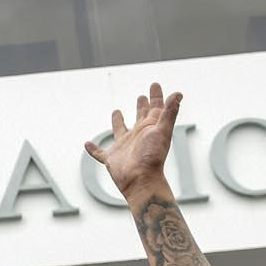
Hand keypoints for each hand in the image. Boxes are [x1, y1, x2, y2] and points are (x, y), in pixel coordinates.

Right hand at [85, 82, 182, 200]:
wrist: (140, 181)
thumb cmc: (152, 157)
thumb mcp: (162, 131)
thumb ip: (169, 112)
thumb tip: (178, 94)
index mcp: (150, 128)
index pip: (155, 108)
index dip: (156, 96)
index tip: (154, 84)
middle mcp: (138, 136)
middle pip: (140, 117)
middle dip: (142, 106)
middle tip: (142, 96)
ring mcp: (124, 147)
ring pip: (120, 131)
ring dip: (118, 122)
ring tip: (116, 112)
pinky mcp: (112, 159)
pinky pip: (100, 153)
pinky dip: (93, 149)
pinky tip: (86, 144)